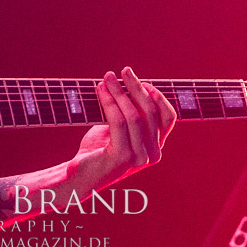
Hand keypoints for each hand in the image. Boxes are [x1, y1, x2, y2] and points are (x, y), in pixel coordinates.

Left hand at [75, 67, 176, 183]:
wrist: (77, 176)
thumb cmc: (98, 150)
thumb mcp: (119, 129)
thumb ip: (130, 113)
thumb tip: (133, 84)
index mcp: (155, 147)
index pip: (168, 118)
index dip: (158, 97)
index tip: (143, 81)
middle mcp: (151, 154)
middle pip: (151, 112)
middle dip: (136, 87)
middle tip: (124, 70)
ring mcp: (138, 158)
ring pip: (134, 115)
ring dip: (120, 92)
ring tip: (107, 78)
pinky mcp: (121, 157)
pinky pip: (118, 122)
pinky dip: (109, 102)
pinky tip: (100, 90)